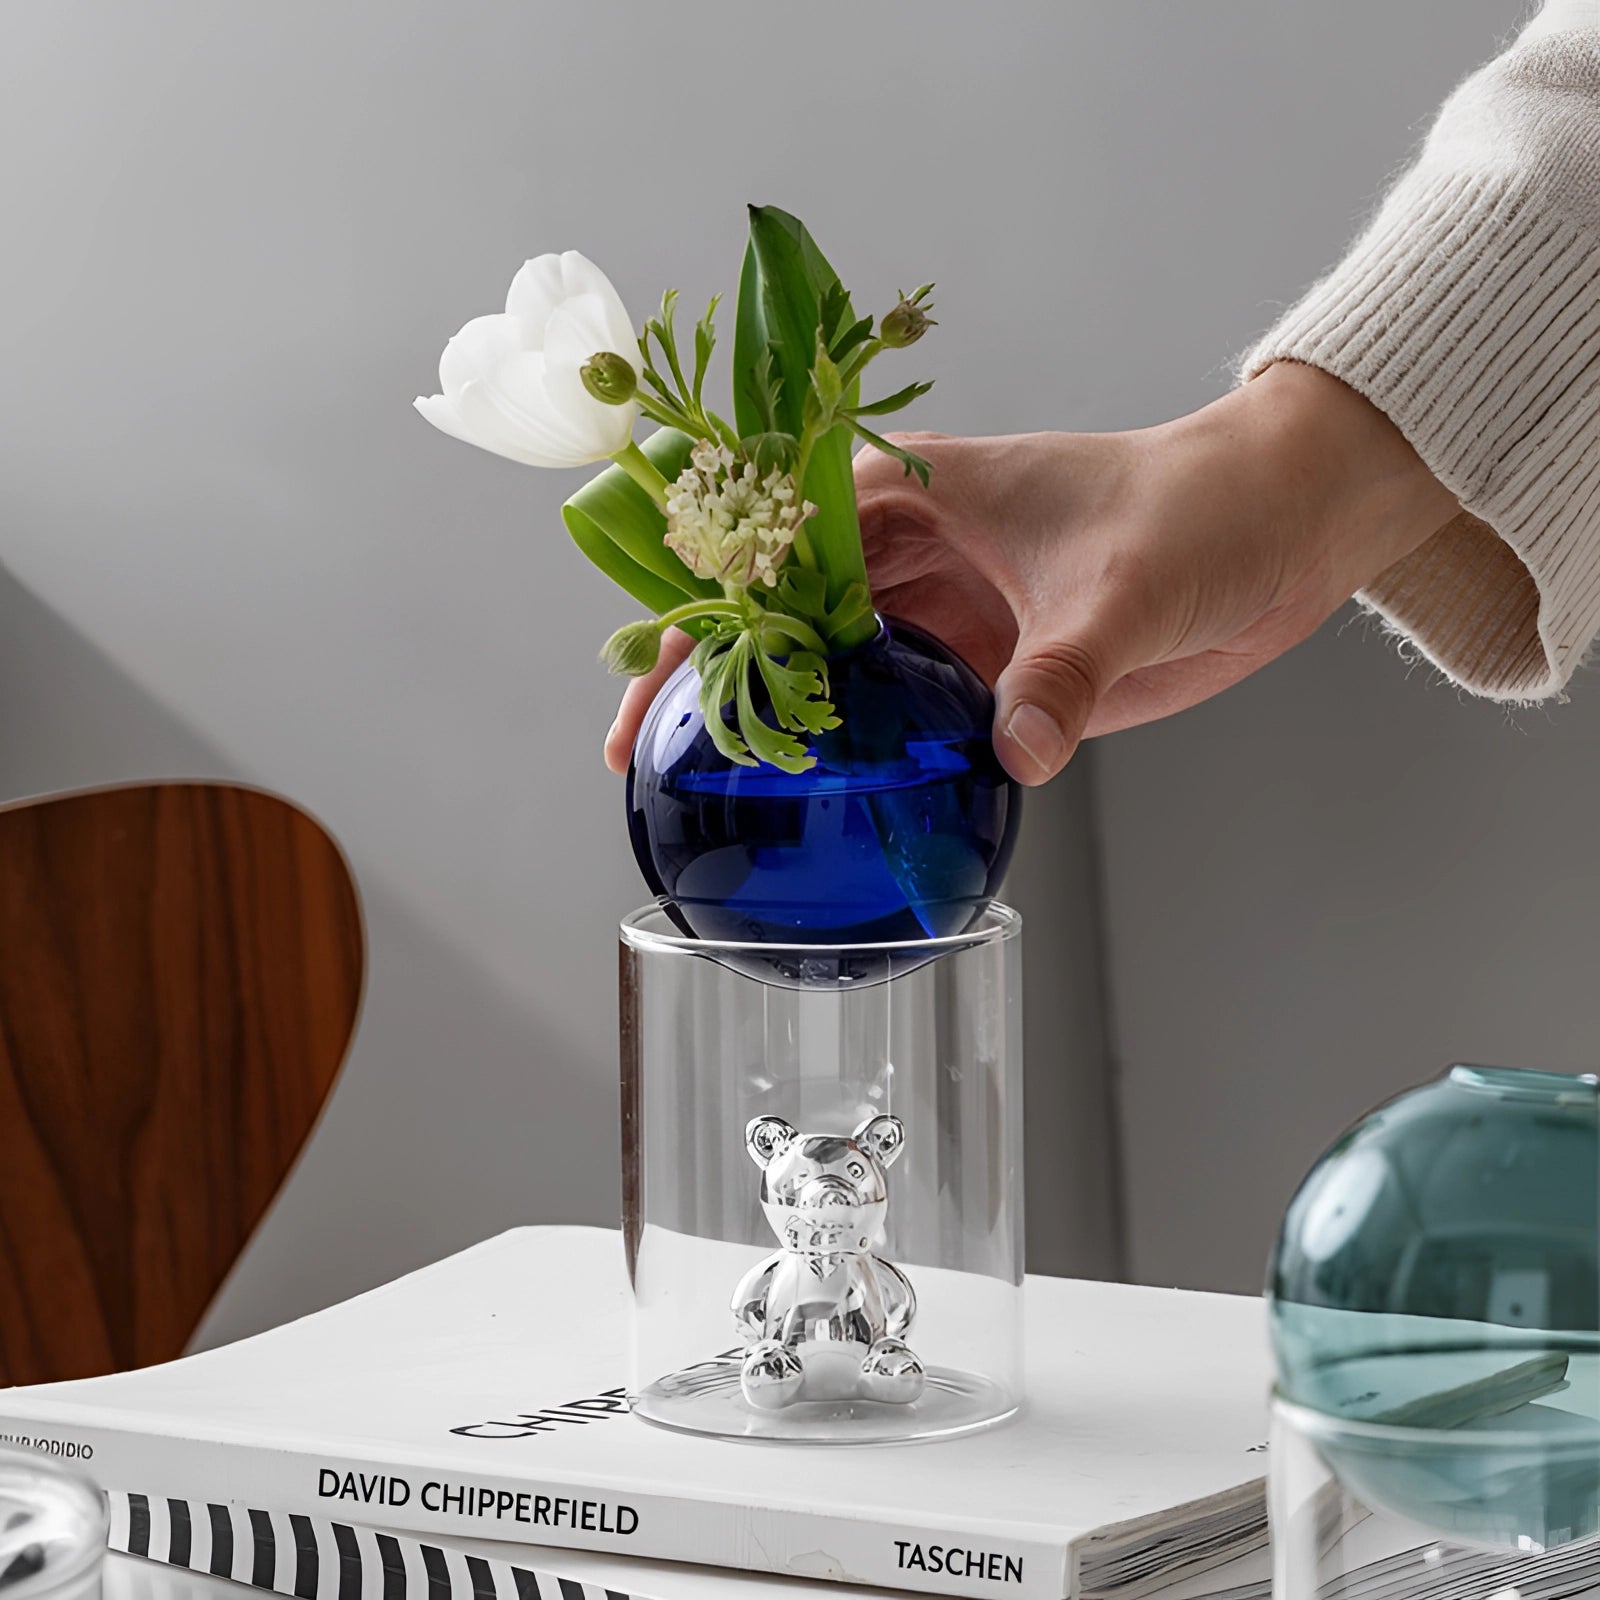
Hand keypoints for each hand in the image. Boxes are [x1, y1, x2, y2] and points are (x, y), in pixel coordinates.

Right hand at [604, 364, 1457, 781]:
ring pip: (824, 666)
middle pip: (774, 615)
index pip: (770, 549)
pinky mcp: (981, 665)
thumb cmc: (1200, 511)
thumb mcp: (1126, 586)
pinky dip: (854, 750)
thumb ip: (1063, 671)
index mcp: (910, 495)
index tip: (652, 686)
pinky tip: (822, 799)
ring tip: (712, 792)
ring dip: (775, 719)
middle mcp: (907, 554)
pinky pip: (893, 710)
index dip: (702, 613)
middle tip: (650, 763)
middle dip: (710, 679)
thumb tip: (1016, 751)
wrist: (1279, 526)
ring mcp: (940, 613)